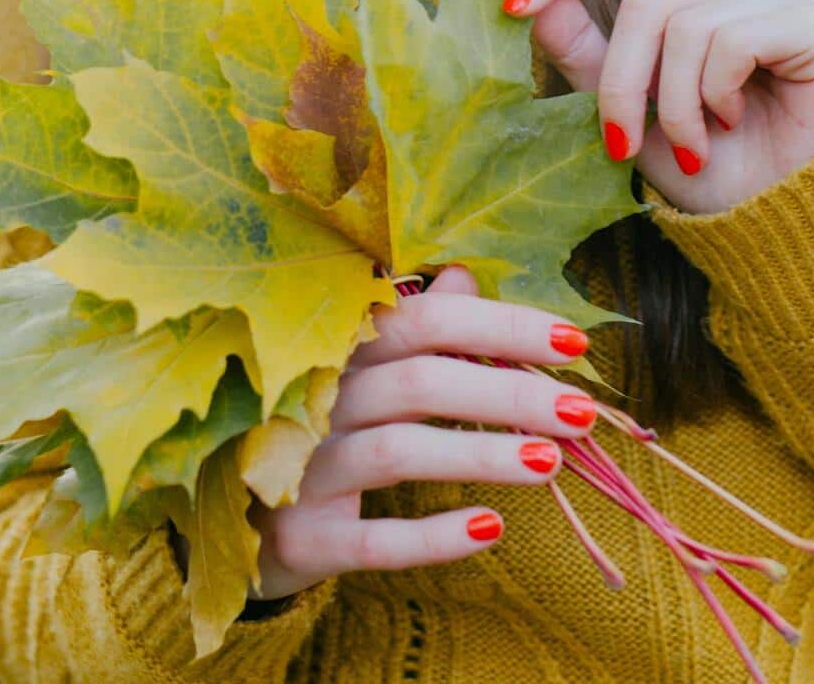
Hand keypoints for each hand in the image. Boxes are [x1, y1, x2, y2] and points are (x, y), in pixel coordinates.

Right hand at [250, 265, 599, 599]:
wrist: (231, 524)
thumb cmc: (313, 433)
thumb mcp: (355, 373)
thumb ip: (411, 324)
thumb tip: (465, 274)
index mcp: (336, 350)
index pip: (425, 319)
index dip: (501, 326)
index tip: (574, 343)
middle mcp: (314, 401)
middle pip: (422, 382)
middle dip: (510, 392)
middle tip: (582, 413)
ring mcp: (300, 472)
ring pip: (400, 453)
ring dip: (482, 454)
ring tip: (551, 461)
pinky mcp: (301, 539)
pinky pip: (372, 540)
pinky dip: (433, 536)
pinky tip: (490, 528)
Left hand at [502, 0, 813, 214]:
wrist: (776, 219)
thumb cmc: (704, 166)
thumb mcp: (624, 112)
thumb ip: (583, 52)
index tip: (510, 5)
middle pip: (643, 2)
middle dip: (621, 85)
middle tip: (623, 144)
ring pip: (685, 25)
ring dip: (675, 106)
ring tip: (692, 145)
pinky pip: (733, 42)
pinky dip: (717, 97)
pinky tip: (734, 124)